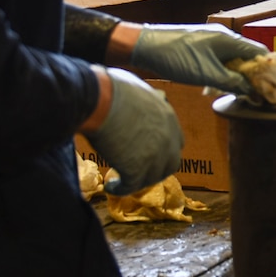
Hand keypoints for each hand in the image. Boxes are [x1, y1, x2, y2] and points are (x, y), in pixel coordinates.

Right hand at [85, 68, 182, 192]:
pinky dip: (121, 189)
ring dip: (138, 181)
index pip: (176, 142)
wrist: (100, 99)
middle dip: (156, 169)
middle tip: (138, 171)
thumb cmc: (111, 87)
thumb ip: (141, 99)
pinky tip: (110, 187)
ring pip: (152, 178)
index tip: (148, 153)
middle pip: (170, 163)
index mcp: (168, 117)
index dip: (163, 150)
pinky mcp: (137, 168)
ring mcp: (154, 155)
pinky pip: (131, 186)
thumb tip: (132, 97)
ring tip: (121, 181)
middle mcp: (168, 138)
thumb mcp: (136, 88)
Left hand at [129, 24, 264, 95]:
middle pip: (249, 56)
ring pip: (234, 59)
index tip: (272, 87)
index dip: (268, 70)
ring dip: (237, 75)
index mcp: (229, 40)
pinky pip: (222, 59)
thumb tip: (254, 91)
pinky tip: (219, 84)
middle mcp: (224, 37)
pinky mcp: (202, 46)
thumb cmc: (176, 57)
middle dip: (253, 75)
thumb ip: (233, 83)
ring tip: (237, 92)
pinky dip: (225, 71)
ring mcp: (212, 40)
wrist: (145, 46)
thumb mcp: (208, 75)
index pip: (260, 52)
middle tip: (255, 94)